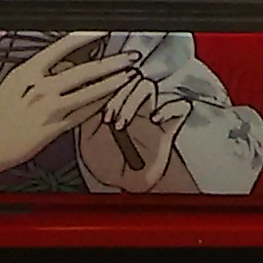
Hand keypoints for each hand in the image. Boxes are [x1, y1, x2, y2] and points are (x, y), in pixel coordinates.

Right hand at [0, 33, 137, 191]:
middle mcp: (40, 88)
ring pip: (87, 92)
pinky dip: (98, 105)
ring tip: (126, 76)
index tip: (102, 30)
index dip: (84, 37)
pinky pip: (82, 114)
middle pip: (81, 70)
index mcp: (27, 72)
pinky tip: (109, 99)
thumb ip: (38, 72)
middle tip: (127, 56)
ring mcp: (49, 109)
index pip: (61, 47)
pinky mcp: (55, 129)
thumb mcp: (12, 83)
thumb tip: (64, 63)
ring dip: (110, 83)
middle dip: (108, 63)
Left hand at [77, 73, 190, 193]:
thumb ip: (86, 117)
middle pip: (128, 78)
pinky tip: (155, 119)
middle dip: (116, 96)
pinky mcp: (169, 125)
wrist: (127, 185)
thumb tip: (83, 94)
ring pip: (147, 86)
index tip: (94, 104)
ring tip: (123, 124)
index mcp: (113, 101)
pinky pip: (179, 106)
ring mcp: (152, 110)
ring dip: (133, 101)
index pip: (111, 78)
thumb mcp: (88, 141)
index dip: (103, 85)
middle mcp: (133, 101)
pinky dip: (168, 109)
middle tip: (108, 118)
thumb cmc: (107, 162)